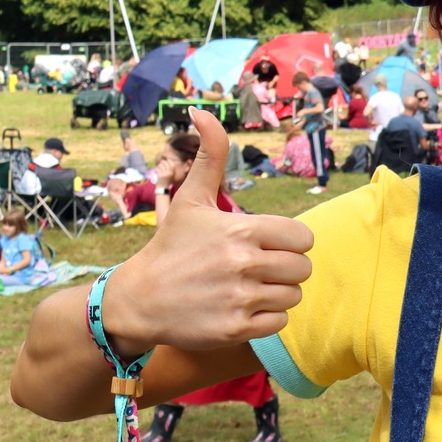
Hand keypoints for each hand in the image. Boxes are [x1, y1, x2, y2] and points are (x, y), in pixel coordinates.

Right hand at [100, 110, 312, 354]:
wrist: (138, 300)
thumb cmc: (172, 246)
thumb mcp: (190, 199)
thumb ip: (211, 157)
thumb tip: (203, 112)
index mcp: (242, 230)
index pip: (303, 238)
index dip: (290, 243)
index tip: (267, 245)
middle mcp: (244, 263)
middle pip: (302, 268)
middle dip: (285, 269)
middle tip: (257, 269)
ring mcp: (240, 298)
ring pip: (293, 296)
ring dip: (276, 294)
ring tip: (247, 288)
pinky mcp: (236, 329)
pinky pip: (279, 323)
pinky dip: (266, 318)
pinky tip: (241, 308)